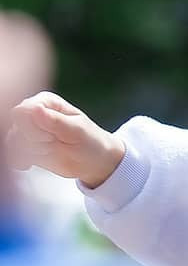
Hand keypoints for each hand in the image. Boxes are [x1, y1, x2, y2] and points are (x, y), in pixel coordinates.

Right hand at [4, 91, 124, 187]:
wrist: (95, 162)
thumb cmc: (91, 142)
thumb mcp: (77, 131)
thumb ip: (56, 121)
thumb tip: (34, 109)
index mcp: (46, 102)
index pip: (23, 111)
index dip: (35, 128)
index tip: (53, 136)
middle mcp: (33, 113)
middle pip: (16, 127)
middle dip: (34, 141)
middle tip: (53, 144)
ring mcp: (28, 130)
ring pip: (13, 142)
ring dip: (33, 151)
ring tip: (51, 151)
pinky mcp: (26, 146)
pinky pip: (13, 154)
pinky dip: (22, 160)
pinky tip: (32, 163)